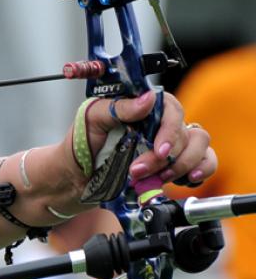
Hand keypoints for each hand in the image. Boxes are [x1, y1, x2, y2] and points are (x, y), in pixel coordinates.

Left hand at [78, 90, 216, 186]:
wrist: (74, 179)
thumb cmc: (79, 145)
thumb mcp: (91, 120)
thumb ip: (118, 108)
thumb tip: (148, 98)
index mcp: (142, 108)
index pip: (171, 108)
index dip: (170, 129)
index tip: (159, 150)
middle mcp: (159, 124)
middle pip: (183, 132)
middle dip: (163, 157)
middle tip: (138, 171)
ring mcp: (168, 145)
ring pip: (199, 145)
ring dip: (181, 165)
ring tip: (156, 179)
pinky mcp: (172, 165)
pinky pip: (204, 162)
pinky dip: (202, 170)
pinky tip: (187, 179)